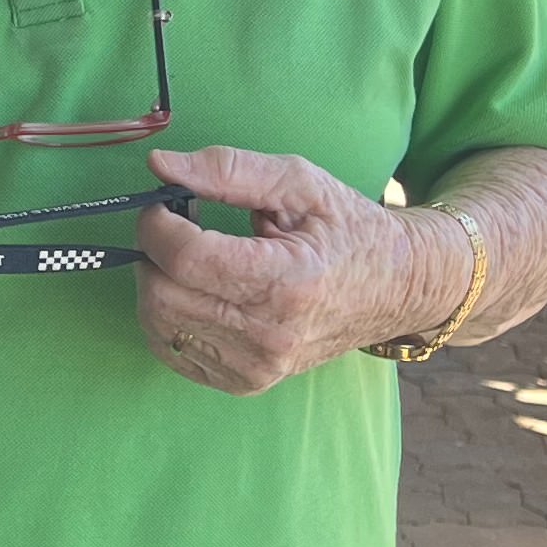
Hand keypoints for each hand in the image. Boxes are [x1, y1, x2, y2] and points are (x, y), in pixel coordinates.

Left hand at [134, 145, 468, 392]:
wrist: (394, 290)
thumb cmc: (348, 229)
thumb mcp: (300, 182)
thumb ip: (228, 169)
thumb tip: (159, 165)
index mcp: (287, 281)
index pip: (187, 257)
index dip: (157, 224)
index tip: (163, 204)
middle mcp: (270, 335)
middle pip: (162, 294)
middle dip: (152, 252)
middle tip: (175, 227)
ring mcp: (257, 366)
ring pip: (159, 323)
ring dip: (157, 281)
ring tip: (191, 257)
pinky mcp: (245, 382)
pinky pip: (171, 349)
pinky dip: (168, 315)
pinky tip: (198, 290)